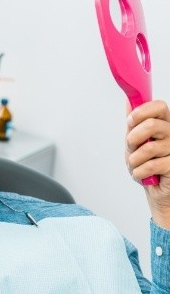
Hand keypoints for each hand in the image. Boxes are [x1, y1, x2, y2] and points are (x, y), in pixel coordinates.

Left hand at [126, 100, 169, 227]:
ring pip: (148, 147)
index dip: (141, 112)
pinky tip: (142, 175)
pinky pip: (151, 165)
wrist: (156, 191)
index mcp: (164, 124)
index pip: (159, 106)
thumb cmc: (146, 165)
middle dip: (133, 138)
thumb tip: (129, 101)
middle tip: (131, 147)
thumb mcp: (135, 141)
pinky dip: (139, 172)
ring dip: (134, 160)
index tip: (129, 122)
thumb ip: (133, 123)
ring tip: (136, 165)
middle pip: (152, 124)